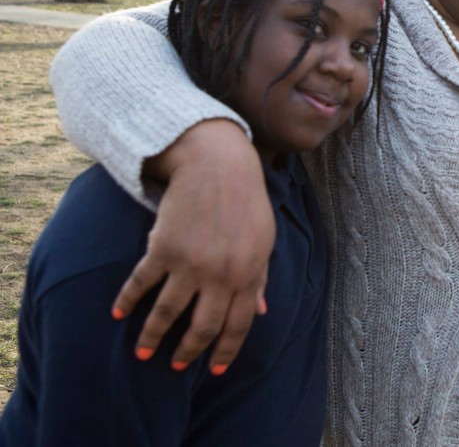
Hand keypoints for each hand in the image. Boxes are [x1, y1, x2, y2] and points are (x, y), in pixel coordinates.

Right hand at [112, 119, 274, 373]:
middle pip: (202, 327)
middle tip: (176, 365)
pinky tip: (118, 315)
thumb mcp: (263, 240)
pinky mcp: (162, 249)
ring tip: (142, 354)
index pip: (238, 325)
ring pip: (167, 314)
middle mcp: (220, 275)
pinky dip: (126, 302)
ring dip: (152, 338)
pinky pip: (140, 284)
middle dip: (188, 352)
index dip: (225, 350)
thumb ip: (259, 277)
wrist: (217, 165)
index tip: (214, 370)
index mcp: (248, 274)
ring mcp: (190, 264)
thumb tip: (260, 311)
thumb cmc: (245, 202)